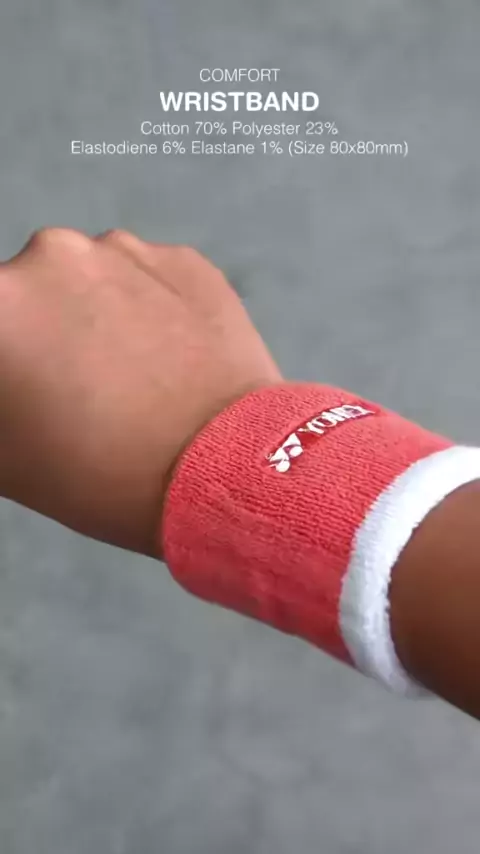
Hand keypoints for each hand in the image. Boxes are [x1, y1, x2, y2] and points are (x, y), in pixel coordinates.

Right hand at [0, 229, 281, 555]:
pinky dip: (152, 314)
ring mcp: (126, 250)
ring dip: (96, 318)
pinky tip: (170, 365)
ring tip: (131, 382)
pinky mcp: (184, 261)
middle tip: (74, 392)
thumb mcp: (4, 458)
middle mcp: (51, 255)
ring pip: (92, 283)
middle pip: (30, 295)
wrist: (226, 469)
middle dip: (42, 334)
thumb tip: (16, 378)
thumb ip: (2, 398)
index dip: (12, 364)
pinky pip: (151, 283)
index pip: (1, 328)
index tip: (30, 388)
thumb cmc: (103, 474)